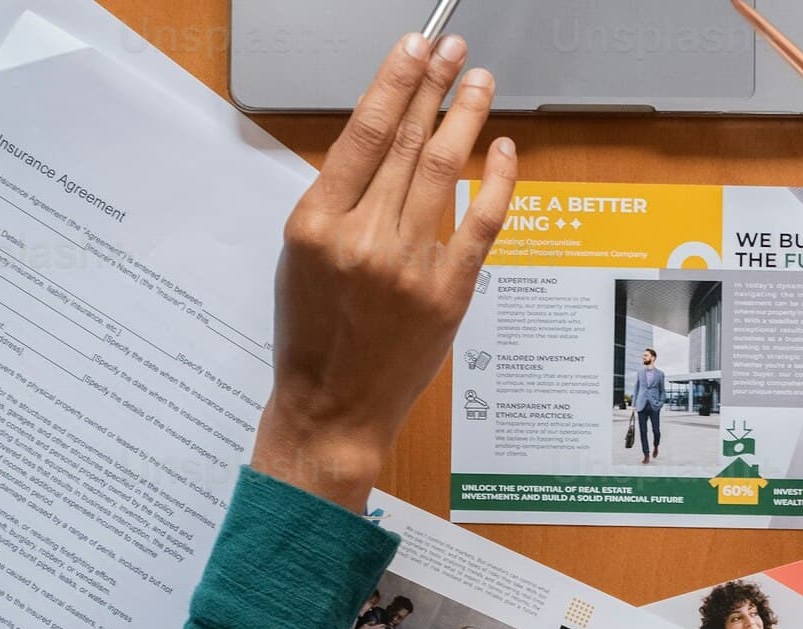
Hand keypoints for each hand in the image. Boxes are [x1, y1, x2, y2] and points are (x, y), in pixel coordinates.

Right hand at [253, 34, 517, 508]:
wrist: (333, 409)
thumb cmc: (312, 338)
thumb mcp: (299, 259)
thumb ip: (335, 202)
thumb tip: (380, 145)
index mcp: (317, 224)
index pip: (362, 133)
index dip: (394, 82)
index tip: (413, 46)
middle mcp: (363, 238)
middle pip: (406, 141)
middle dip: (433, 85)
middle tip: (452, 48)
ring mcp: (410, 264)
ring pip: (445, 169)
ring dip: (466, 116)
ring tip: (479, 81)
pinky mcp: (449, 291)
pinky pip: (482, 221)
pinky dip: (496, 179)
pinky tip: (503, 148)